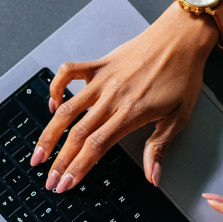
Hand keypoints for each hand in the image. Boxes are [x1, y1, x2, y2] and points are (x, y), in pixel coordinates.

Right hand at [31, 2, 217, 192]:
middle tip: (49, 180)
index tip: (65, 184)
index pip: (96, 147)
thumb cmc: (183, 75)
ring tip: (38, 154)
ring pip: (67, 109)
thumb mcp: (179, 117)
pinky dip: (55, 87)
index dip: (77, 168)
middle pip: (77, 134)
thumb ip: (160, 148)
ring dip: (49, 134)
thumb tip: (153, 177)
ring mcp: (103, 79)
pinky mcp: (100, 64)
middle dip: (60, 161)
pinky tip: (52, 104)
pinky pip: (68, 72)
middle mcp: (112, 97)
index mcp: (131, 113)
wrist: (182, 37)